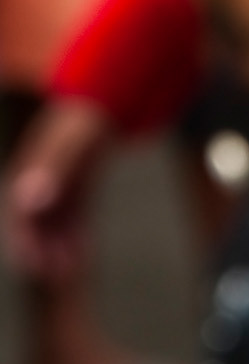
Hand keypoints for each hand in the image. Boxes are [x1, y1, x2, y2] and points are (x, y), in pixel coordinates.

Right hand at [4, 99, 113, 279]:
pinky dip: (74, 233)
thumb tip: (27, 202)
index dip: (25, 238)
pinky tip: (82, 255)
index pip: (21, 210)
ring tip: (69, 269)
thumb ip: (54, 168)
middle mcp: (43, 172)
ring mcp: (61, 175)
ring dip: (57, 245)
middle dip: (41, 247)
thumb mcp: (77, 138)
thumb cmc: (91, 114)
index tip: (36, 265)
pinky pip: (72, 211)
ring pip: (53, 219)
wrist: (111, 90)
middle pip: (35, 219)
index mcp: (34, 164)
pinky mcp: (79, 177)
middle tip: (57, 273)